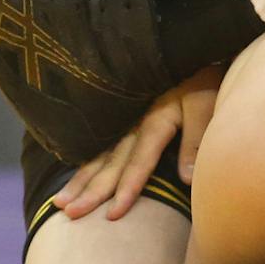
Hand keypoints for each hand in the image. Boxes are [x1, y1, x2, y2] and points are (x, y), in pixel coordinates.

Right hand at [53, 65, 223, 218]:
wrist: (187, 47)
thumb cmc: (202, 78)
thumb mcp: (205, 103)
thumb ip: (194, 140)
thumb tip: (185, 179)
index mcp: (154, 120)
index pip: (139, 163)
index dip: (127, 190)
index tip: (112, 216)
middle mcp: (134, 123)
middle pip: (110, 163)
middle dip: (90, 191)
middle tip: (70, 214)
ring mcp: (125, 119)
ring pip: (98, 155)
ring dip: (79, 180)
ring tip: (59, 203)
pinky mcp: (124, 115)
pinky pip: (99, 143)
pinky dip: (83, 162)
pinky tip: (73, 177)